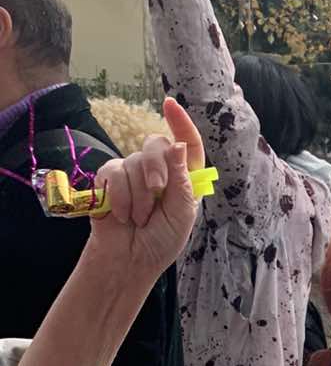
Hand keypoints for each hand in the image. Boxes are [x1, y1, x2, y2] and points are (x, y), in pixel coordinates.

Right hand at [84, 99, 204, 282]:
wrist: (129, 261)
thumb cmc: (161, 242)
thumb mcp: (181, 215)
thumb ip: (181, 180)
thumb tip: (178, 144)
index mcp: (183, 179)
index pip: (187, 145)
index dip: (181, 123)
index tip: (170, 105)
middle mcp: (159, 172)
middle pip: (156, 144)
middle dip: (156, 166)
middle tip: (156, 191)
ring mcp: (133, 174)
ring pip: (134, 161)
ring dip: (138, 195)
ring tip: (139, 219)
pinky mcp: (109, 180)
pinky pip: (113, 172)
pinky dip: (120, 196)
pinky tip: (122, 215)